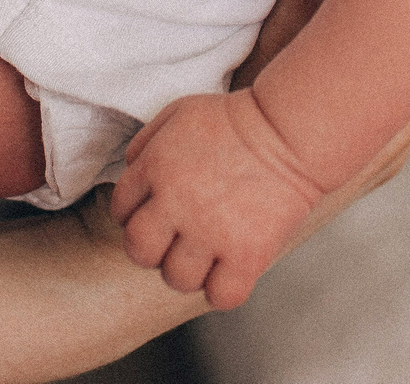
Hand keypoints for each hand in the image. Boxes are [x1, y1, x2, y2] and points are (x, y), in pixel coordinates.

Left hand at [110, 89, 325, 309]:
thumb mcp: (179, 113)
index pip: (120, 209)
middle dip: (151, 247)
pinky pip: (221, 296)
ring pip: (176, 278)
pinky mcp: (247, 255)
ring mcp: (212, 233)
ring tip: (205, 253)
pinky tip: (230, 270)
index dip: (134, 212)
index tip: (156, 211)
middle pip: (139, 251)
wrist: (289, 131)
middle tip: (174, 237)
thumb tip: (131, 173)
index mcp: (157, 168)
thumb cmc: (236, 119)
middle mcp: (177, 204)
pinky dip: (222, 290)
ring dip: (187, 270)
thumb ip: (146, 143)